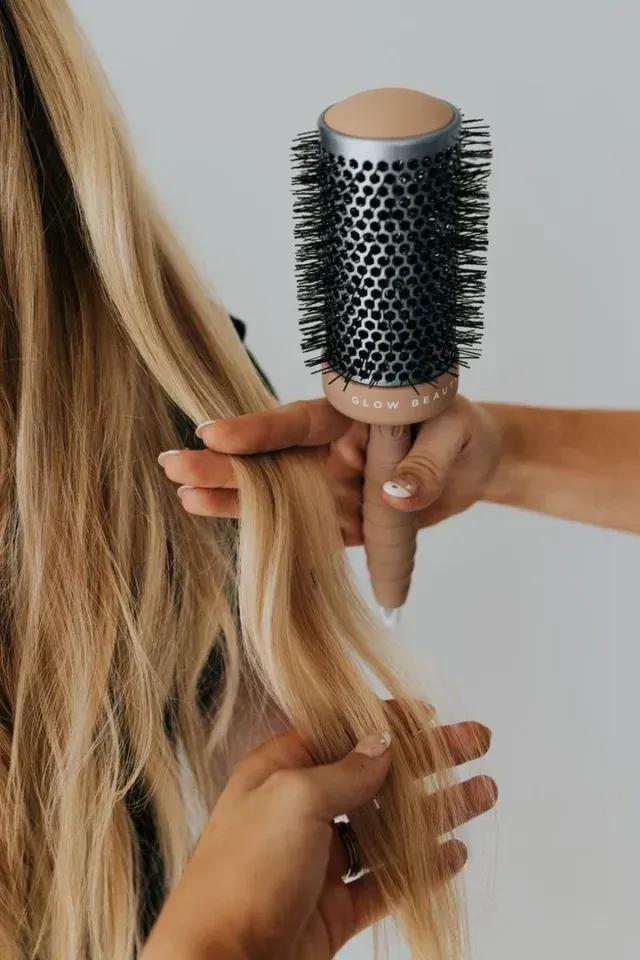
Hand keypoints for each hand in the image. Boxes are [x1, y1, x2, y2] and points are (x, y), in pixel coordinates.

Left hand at [141, 714, 495, 959]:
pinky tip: (454, 853)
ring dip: (438, 811)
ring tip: (484, 793)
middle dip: (429, 760)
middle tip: (477, 743)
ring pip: (389, 828)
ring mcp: (318, 862)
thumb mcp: (294, 800)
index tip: (429, 713)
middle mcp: (299, 812)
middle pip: (376, 776)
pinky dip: (421, 868)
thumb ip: (345, 771)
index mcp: (279, 773)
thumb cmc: (244, 874)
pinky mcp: (334, 909)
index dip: (386, 721)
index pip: (342, 733)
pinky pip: (386, 881)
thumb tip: (381, 743)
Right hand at [158, 397, 503, 542]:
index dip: (257, 429)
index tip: (214, 432)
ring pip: (278, 496)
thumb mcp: (452, 436)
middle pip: (273, 459)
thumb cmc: (464, 431)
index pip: (300, 421)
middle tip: (172, 467)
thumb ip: (424, 462)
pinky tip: (229, 526)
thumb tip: (395, 493)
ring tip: (185, 498)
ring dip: (235, 500)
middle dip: (224, 464)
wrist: (481, 464)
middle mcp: (334, 449)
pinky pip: (307, 532)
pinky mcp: (346, 521)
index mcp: (352, 415)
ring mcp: (335, 486)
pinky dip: (274, 535)